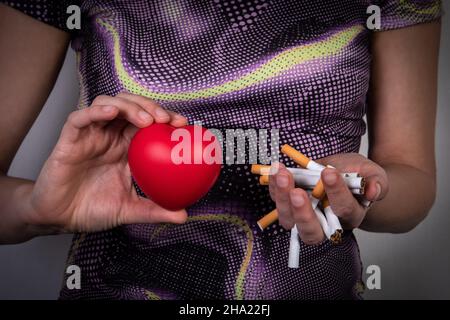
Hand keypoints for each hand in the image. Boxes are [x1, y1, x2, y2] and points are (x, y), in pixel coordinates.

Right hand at [24, 92, 188, 232]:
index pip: (148, 123)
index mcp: (126, 148)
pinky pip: (80, 118)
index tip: (182, 124)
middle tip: (166, 119)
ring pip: (108, 104)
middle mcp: (110, 137)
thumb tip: (183, 216)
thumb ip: (155, 210)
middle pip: (131, 107)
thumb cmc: (92, 209)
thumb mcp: (130, 209)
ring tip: (145, 120)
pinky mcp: (70, 140)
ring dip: (129, 106)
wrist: (60, 218)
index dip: (165, 117)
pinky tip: (111, 112)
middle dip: (150, 106)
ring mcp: (90, 136)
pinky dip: (96, 111)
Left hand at [269, 153, 388, 243]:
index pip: (343, 209)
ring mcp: (305, 217)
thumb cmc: (359, 176)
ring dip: (282, 199)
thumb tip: (373, 190)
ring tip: (282, 175)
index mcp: (351, 216)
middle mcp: (326, 224)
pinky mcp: (290, 206)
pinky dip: (274, 187)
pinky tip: (276, 170)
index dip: (336, 192)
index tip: (328, 172)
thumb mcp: (372, 173)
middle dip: (302, 213)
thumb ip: (376, 182)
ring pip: (289, 220)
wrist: (344, 172)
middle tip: (296, 192)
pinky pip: (278, 202)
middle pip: (311, 231)